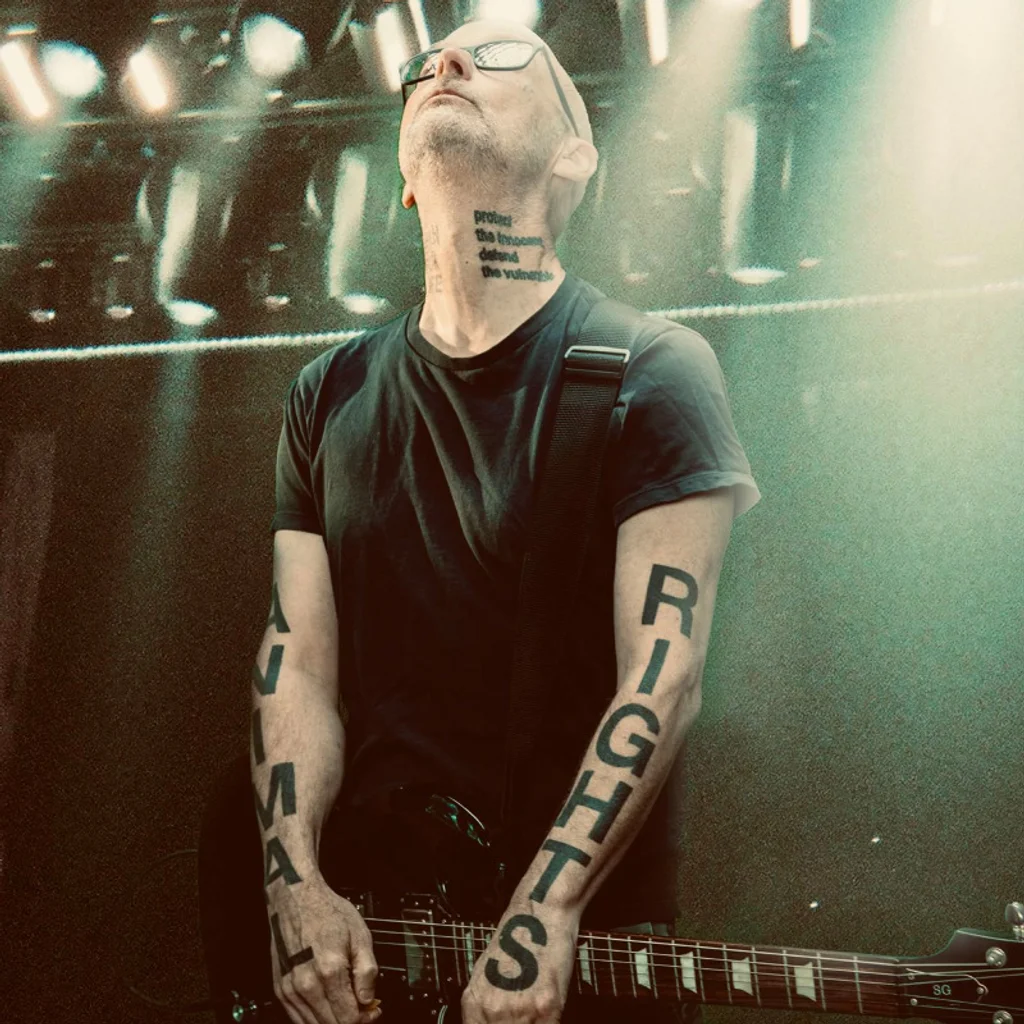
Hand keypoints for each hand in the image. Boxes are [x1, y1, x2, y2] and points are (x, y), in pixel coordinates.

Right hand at [266, 873, 382, 1023]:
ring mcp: (290, 989)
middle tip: (362, 1006)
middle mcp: (306, 984)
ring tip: (345, 1002)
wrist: (296, 899)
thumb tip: (369, 1000)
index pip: (348, 1018)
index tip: (373, 1008)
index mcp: (329, 971)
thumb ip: (367, 972)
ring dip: (333, 1020)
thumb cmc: (327, 912)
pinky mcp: (280, 990)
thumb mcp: (360, 935)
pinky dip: (315, 1017)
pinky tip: (327, 1003)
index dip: (366, 1018)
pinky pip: (298, 1018)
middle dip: (351, 1019)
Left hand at [461, 902, 579, 1023]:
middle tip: (523, 1016)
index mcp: (474, 1002)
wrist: (541, 912)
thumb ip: (485, 1005)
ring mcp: (519, 1010)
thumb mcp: (488, 972)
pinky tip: (549, 1013)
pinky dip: (550, 1023)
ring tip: (535, 1011)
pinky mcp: (546, 1007)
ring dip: (531, 1023)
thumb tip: (488, 1021)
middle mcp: (493, 1009)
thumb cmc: (518, 938)